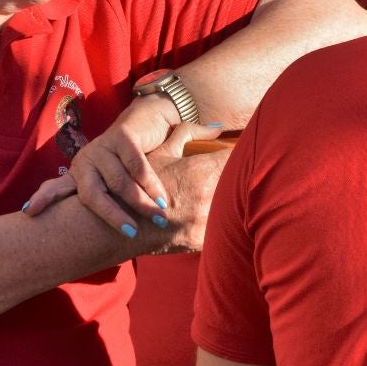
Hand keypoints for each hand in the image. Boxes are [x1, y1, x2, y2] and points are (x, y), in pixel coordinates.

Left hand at [22, 111, 229, 241]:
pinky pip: (137, 167)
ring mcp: (101, 148)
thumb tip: (120, 237)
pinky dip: (152, 185)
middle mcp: (85, 161)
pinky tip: (163, 198)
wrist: (148, 121)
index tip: (29, 211)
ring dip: (142, 202)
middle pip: (92, 195)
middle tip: (131, 232)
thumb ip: (111, 201)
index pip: (55, 188)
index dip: (42, 199)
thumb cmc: (131, 160)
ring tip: (160, 218)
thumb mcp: (117, 181)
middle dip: (113, 216)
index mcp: (78, 175)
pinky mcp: (120, 136)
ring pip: (119, 183)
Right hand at [132, 123, 232, 253]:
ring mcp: (205, 220)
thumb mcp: (163, 152)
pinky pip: (221, 229)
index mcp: (200, 170)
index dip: (240, 154)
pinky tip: (218, 216)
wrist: (123, 219)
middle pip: (239, 184)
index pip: (234, 157)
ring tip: (232, 196)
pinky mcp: (201, 240)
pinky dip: (221, 222)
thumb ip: (189, 133)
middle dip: (239, 178)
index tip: (243, 153)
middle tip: (242, 174)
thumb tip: (218, 125)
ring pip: (234, 208)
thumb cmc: (140, 180)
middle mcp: (207, 195)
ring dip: (232, 201)